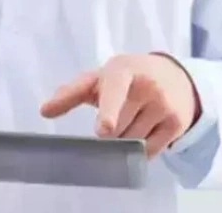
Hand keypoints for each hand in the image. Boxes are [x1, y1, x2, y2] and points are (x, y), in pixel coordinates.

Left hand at [41, 53, 200, 157]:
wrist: (175, 75)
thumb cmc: (127, 78)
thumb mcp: (100, 78)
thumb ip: (71, 92)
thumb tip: (44, 111)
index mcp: (122, 70)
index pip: (114, 91)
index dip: (108, 111)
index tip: (104, 128)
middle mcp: (147, 85)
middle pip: (115, 129)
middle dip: (110, 129)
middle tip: (116, 114)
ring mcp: (164, 104)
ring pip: (131, 142)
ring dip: (125, 140)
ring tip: (134, 119)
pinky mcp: (176, 123)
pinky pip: (149, 152)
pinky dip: (141, 149)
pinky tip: (146, 129)